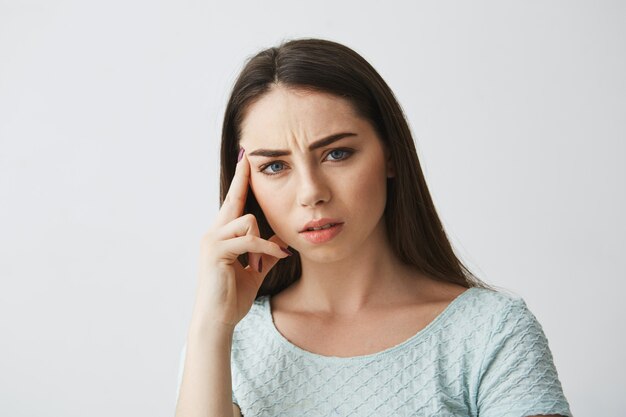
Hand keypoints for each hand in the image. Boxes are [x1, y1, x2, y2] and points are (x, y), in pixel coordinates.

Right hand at [192, 148, 291, 328]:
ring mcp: (212, 240)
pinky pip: (248, 240)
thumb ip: (265, 254)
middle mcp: (213, 233)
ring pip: (247, 221)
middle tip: (247, 155)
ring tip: (258, 264)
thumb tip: (282, 242)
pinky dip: (264, 250)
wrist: (218, 319)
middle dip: (242, 179)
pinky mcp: (216, 251)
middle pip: (234, 201)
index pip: (233, 204)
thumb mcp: (254, 271)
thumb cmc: (233, 296)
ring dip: (262, 243)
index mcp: (222, 235)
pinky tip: (268, 261)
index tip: (245, 161)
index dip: (240, 182)